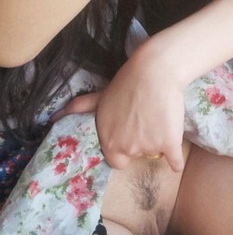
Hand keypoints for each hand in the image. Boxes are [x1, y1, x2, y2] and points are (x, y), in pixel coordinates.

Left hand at [50, 47, 185, 171]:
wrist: (154, 72)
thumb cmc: (125, 84)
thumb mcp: (99, 97)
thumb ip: (79, 110)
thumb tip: (53, 119)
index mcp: (110, 142)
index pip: (116, 161)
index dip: (123, 150)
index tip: (129, 135)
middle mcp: (127, 148)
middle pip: (136, 155)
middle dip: (140, 144)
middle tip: (145, 122)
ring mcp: (149, 147)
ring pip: (155, 153)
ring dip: (158, 142)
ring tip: (158, 119)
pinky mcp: (169, 143)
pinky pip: (175, 162)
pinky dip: (176, 161)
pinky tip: (175, 160)